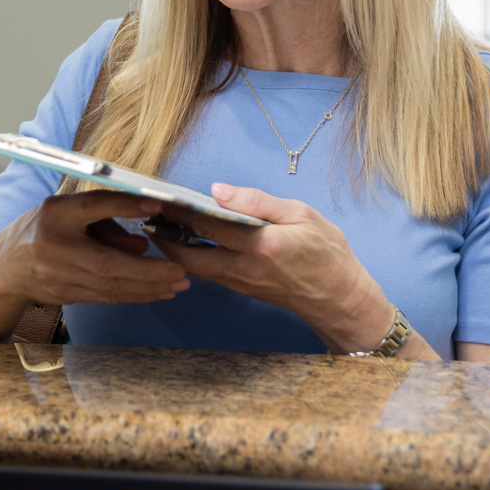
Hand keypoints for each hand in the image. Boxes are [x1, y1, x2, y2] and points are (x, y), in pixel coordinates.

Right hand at [0, 190, 190, 309]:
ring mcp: (58, 275)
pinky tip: (157, 292)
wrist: (5, 268)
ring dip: (148, 287)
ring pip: (110, 286)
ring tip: (178, 284)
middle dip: (149, 271)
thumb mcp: (69, 214)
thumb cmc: (42, 231)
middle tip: (180, 271)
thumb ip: (107, 222)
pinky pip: (106, 297)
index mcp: (55, 214)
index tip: (157, 205)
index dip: (125, 205)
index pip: (93, 206)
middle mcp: (54, 245)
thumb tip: (144, 244)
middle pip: (108, 262)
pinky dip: (135, 295)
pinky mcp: (65, 295)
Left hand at [156, 182, 403, 354]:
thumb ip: (257, 202)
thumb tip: (217, 190)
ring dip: (174, 246)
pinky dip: (191, 255)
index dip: (179, 209)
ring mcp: (239, 283)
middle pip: (187, 253)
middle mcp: (243, 268)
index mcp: (260, 245)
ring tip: (162, 222)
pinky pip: (207, 272)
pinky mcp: (240, 289)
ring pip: (193, 266)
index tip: (160, 195)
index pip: (208, 224)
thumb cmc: (327, 253)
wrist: (339, 299)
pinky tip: (187, 238)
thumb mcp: (301, 215)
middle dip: (163, 233)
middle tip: (150, 211)